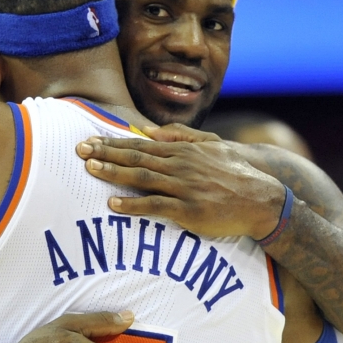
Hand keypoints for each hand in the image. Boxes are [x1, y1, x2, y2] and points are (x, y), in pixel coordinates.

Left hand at [76, 130, 286, 239]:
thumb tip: (150, 131)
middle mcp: (181, 166)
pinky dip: (133, 206)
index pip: (141, 145)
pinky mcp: (190, 211)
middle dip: (106, 153)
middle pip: (136, 158)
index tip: (89, 141)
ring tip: (90, 170)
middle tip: (78, 150)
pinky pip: (156, 207)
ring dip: (114, 174)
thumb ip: (182, 136)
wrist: (263, 200)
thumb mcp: (213, 146)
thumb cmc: (236, 174)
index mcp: (183, 151)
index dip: (113, 143)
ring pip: (142, 178)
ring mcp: (185, 188)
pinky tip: (113, 204)